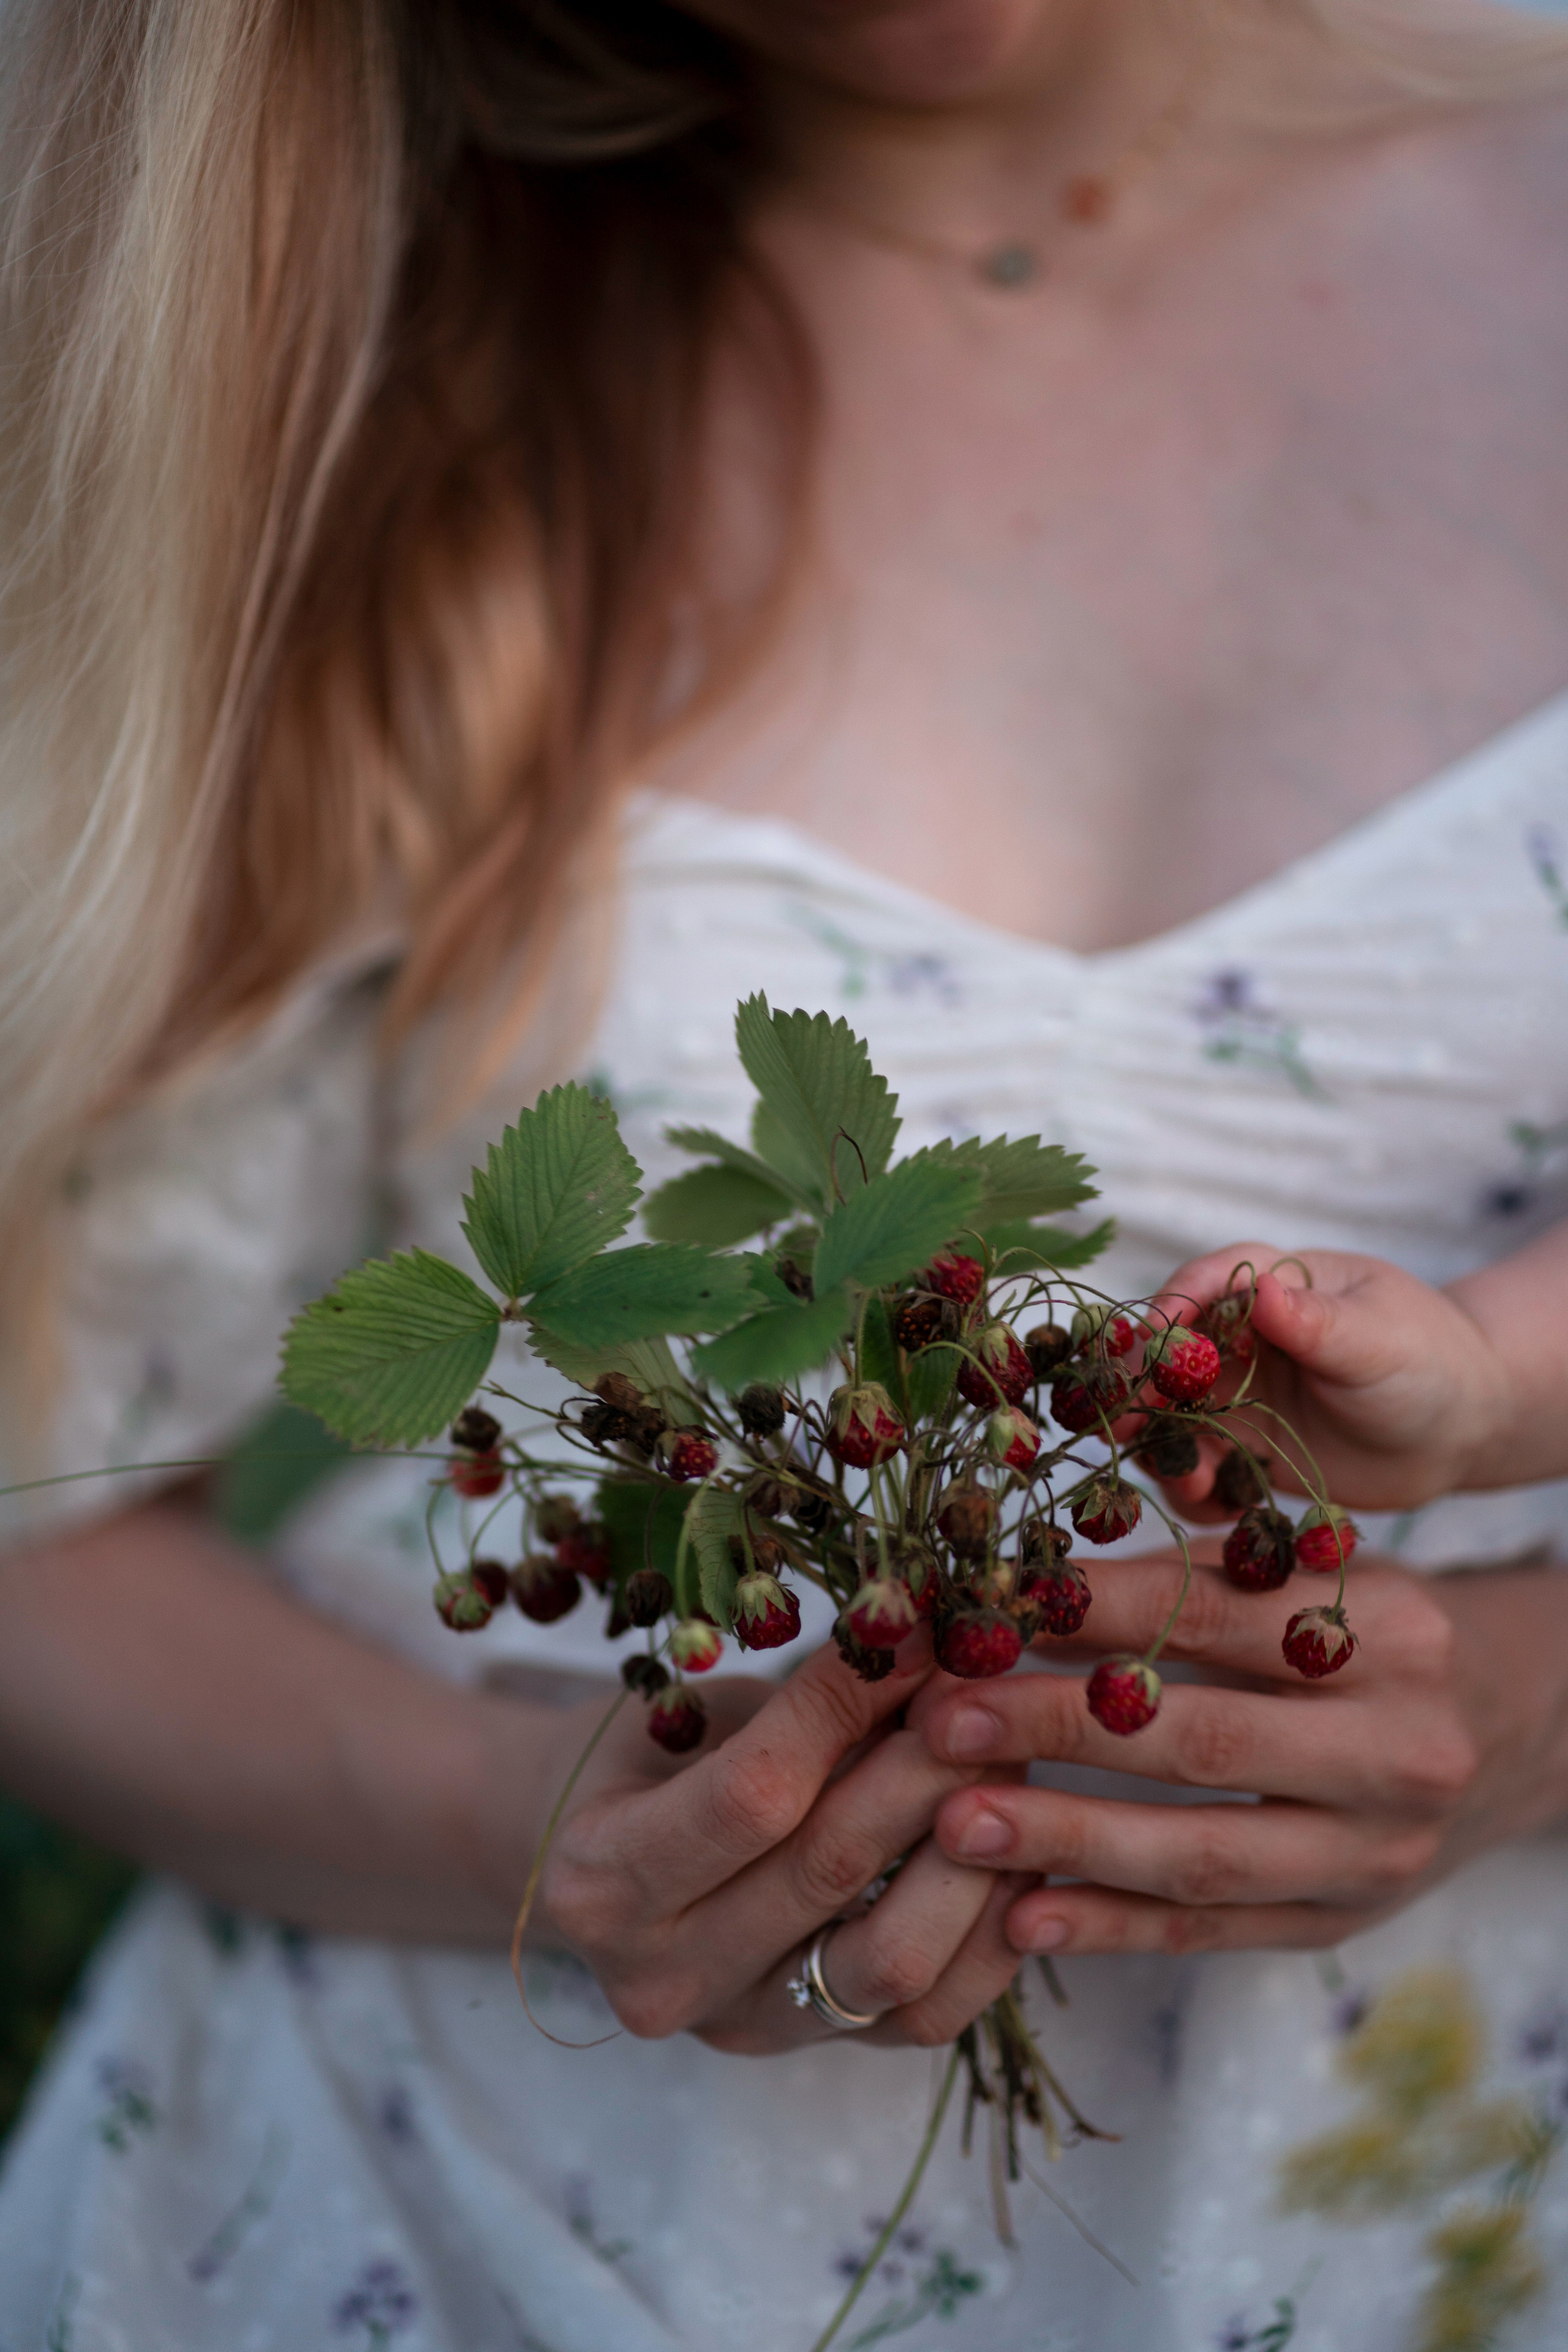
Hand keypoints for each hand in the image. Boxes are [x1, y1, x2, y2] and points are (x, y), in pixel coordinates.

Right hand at [530, 1639, 1029, 2053]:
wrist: (593, 1871)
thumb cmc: (638, 1764)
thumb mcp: (682, 1714)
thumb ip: (789, 1706)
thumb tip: (921, 1642)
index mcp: (603, 1879)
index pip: (753, 1792)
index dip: (844, 1706)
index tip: (913, 1630)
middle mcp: (665, 1975)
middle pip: (830, 1868)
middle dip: (926, 1763)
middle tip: (986, 1688)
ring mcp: (742, 2025)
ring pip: (893, 1956)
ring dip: (972, 1851)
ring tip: (1009, 1764)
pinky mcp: (810, 2053)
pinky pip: (928, 2015)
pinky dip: (988, 1934)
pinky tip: (1016, 1852)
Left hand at [913, 1548, 1567, 1957]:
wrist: (1504, 1729)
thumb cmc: (1372, 1635)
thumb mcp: (1316, 1580)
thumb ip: (1199, 1578)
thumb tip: (1029, 1588)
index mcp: (1386, 1634)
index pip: (1215, 1618)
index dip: (1092, 1614)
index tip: (983, 1611)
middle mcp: (1395, 1748)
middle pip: (1203, 1740)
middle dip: (1059, 1729)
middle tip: (944, 1718)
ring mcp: (1373, 1851)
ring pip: (1202, 1854)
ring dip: (1067, 1842)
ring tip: (955, 1825)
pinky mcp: (1341, 1923)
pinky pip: (1213, 1931)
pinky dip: (1113, 1927)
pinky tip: (1024, 1917)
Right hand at [1137, 1242, 1514, 1513]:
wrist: (1459, 1428)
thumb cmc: (1429, 1362)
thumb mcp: (1379, 1339)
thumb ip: (1316, 1321)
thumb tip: (1263, 1290)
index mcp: (1271, 1282)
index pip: (1202, 1283)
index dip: (1168, 1312)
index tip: (1150, 1348)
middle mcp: (1239, 1336)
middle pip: (1166, 1355)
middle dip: (1141, 1391)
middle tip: (1125, 1430)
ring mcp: (1236, 1393)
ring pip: (1172, 1417)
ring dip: (1163, 1449)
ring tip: (1192, 1486)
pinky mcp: (1243, 1446)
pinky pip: (1200, 1467)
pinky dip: (1194, 1489)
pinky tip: (1214, 1508)